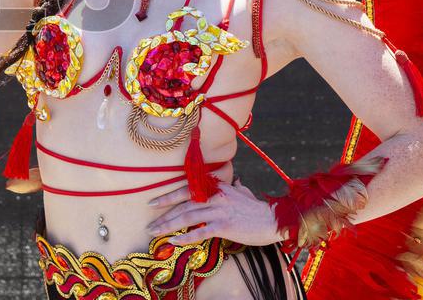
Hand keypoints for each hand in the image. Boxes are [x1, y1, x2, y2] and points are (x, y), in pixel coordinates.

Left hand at [145, 179, 283, 246]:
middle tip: (149, 224)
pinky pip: (200, 232)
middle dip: (163, 214)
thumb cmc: (256, 208)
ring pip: (187, 217)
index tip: (153, 202)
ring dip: (168, 226)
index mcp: (215, 187)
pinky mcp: (224, 226)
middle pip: (183, 204)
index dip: (168, 196)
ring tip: (155, 233)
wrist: (273, 220)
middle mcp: (214, 196)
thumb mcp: (242, 191)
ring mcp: (219, 211)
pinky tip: (174, 241)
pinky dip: (185, 237)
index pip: (186, 189)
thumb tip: (235, 182)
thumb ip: (233, 187)